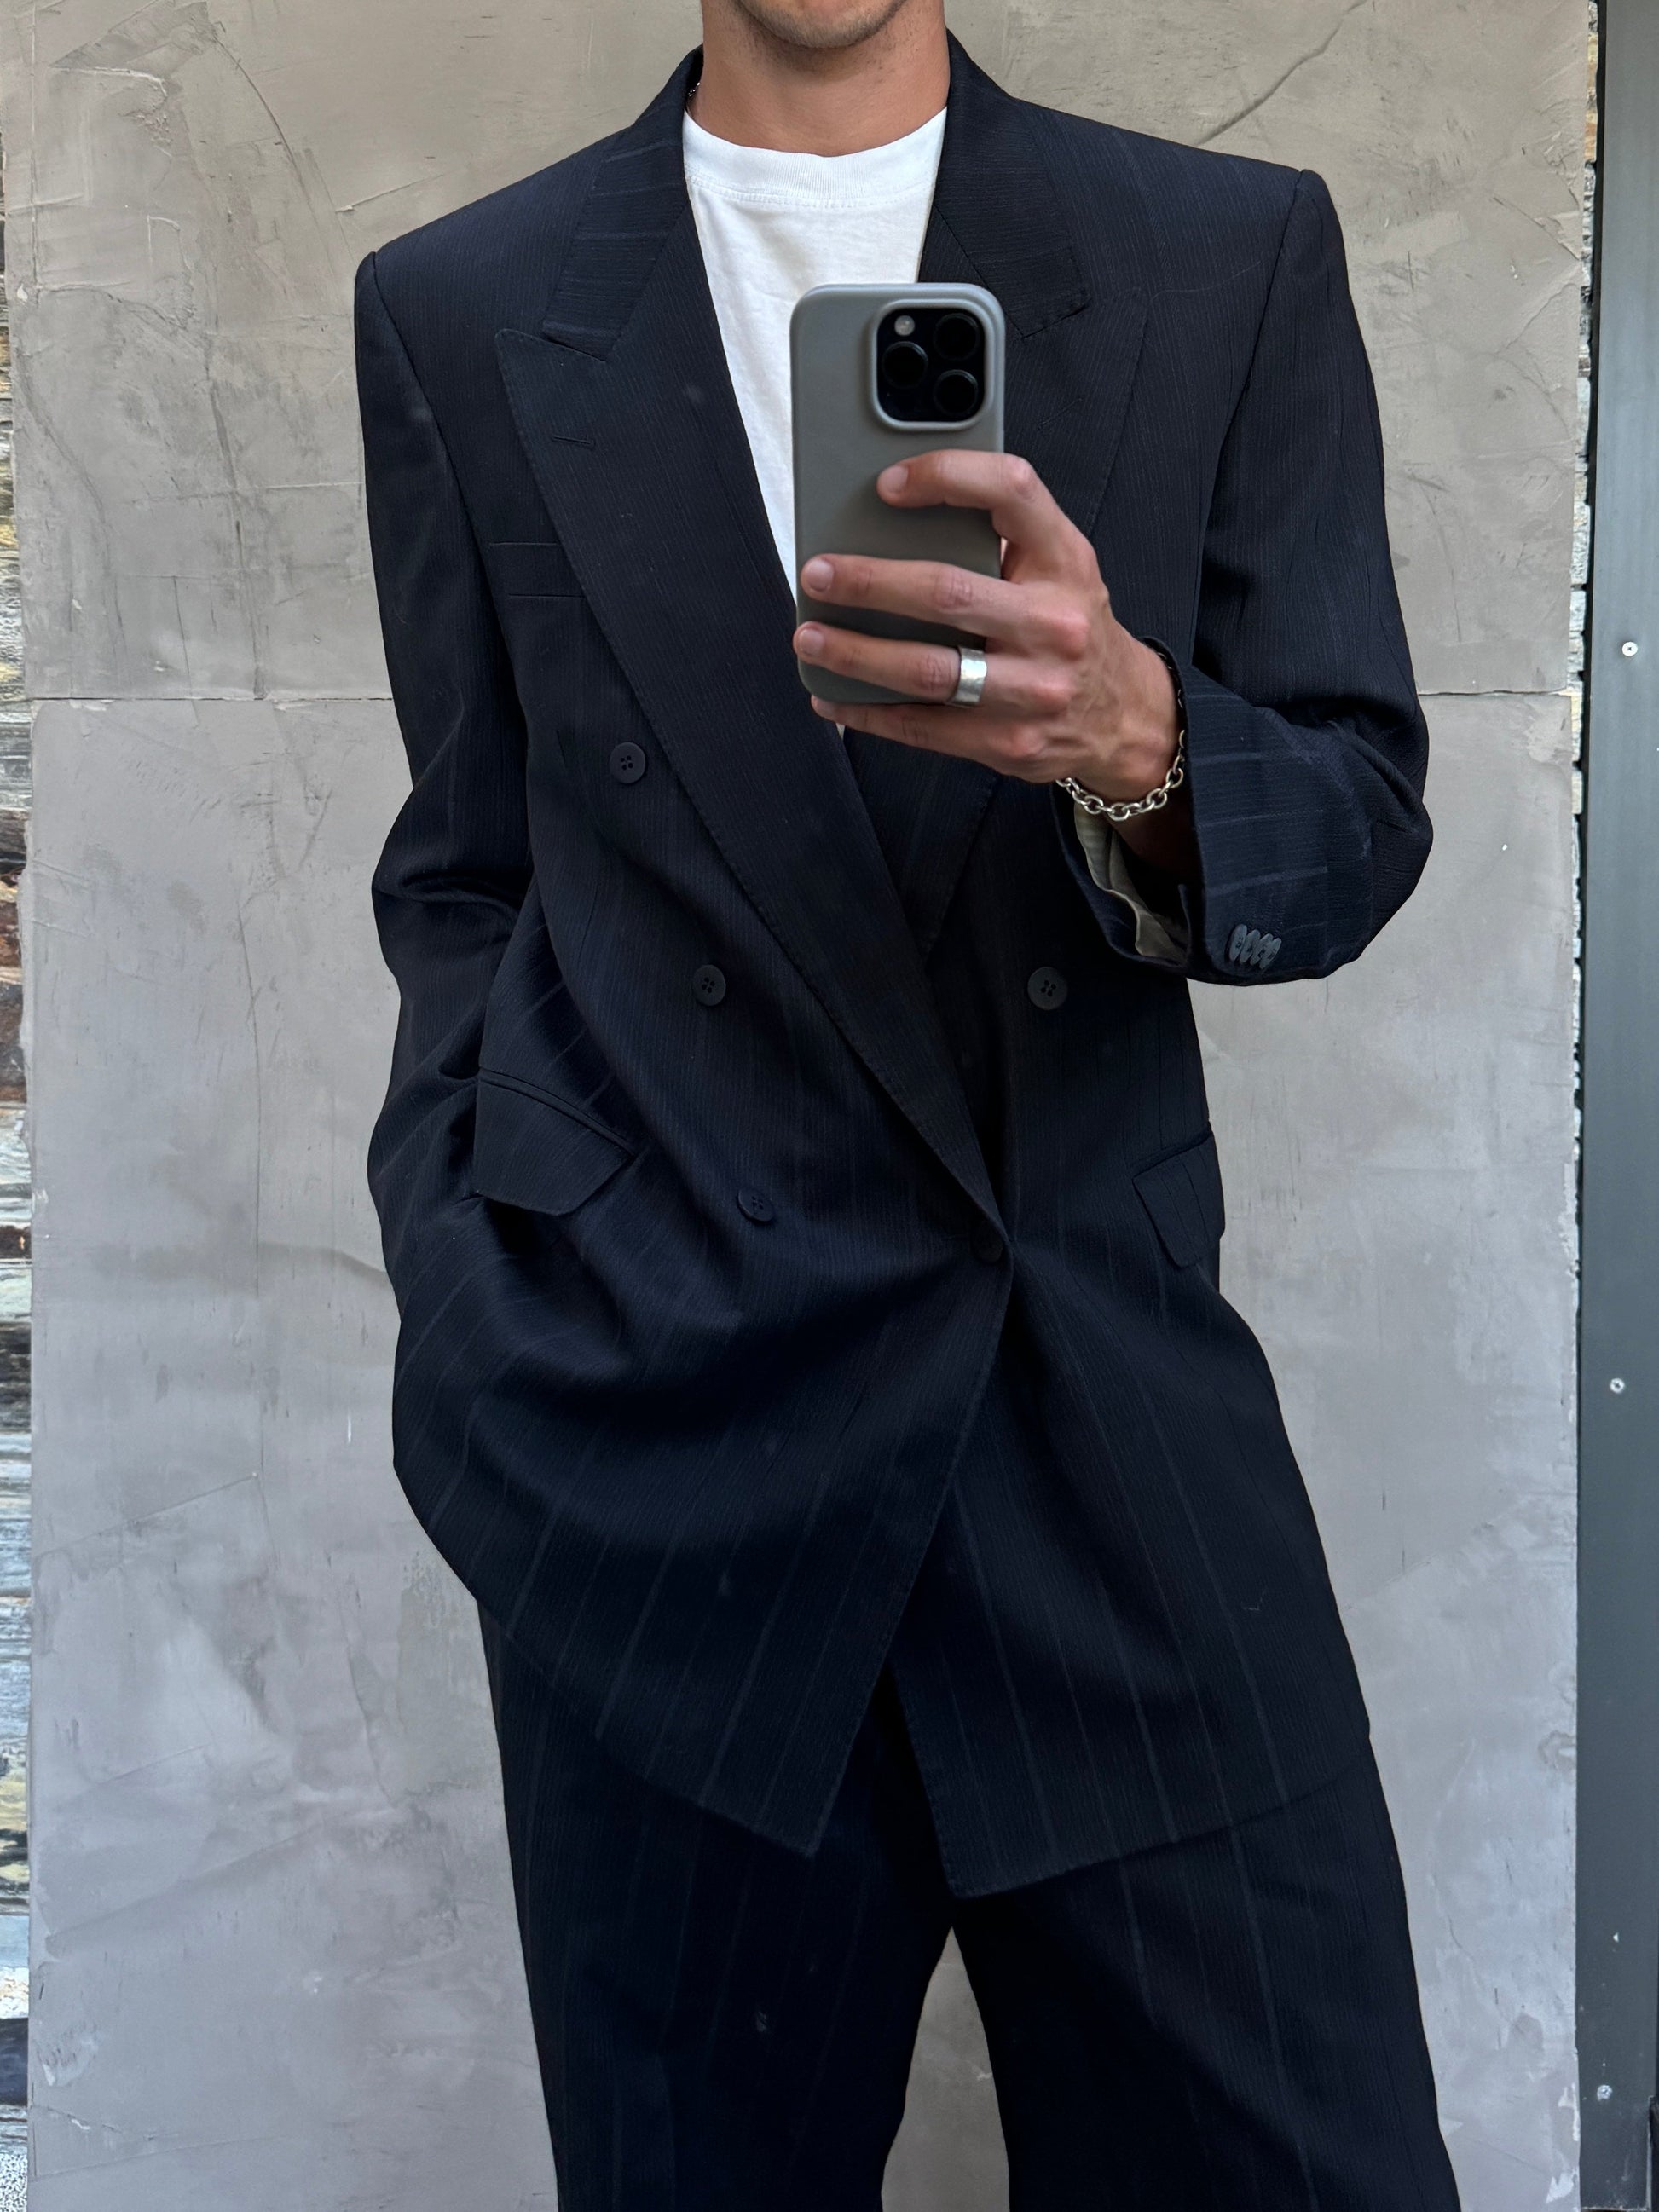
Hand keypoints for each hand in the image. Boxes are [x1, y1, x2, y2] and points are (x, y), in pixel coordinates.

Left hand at [792, 450, 1195, 878]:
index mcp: (1065, 561)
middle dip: (869, 583)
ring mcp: (1033, 689)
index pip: (1010, 492)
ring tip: (810, 638)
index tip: (887, 484)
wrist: (1125, 716)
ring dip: (855, 654)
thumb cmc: (1071, 626)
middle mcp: (1054, 623)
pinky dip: (868, 712)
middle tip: (820, 574)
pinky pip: (923, 728)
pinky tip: (834, 697)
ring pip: (927, 669)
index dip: (944, 478)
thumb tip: (895, 516)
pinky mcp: (1008, 743)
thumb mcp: (1061, 566)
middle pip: (946, 592)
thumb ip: (1002, 536)